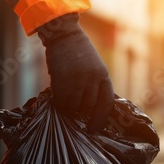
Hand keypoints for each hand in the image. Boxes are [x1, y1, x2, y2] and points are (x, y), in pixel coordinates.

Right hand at [37, 13, 113, 132]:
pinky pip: (61, 102)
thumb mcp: (93, 67)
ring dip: (69, 105)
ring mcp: (77, 81)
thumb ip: (93, 84)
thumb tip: (87, 108)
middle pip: (88, 106)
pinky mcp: (62, 81)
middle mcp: (93, 80)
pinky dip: (59, 103)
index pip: (106, 103)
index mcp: (103, 75)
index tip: (94, 129)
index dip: (100, 118)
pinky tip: (57, 97)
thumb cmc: (78, 52)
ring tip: (65, 96)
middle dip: (80, 108)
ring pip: (74, 106)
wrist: (64, 34)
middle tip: (73, 103)